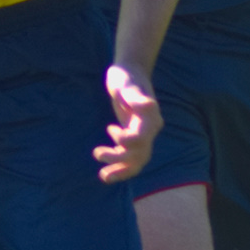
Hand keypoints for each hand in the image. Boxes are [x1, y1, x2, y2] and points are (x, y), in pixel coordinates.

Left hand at [94, 63, 160, 182]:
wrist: (129, 73)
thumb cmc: (126, 77)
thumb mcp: (127, 84)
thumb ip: (136, 97)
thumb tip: (149, 105)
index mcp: (151, 118)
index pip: (141, 139)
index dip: (125, 140)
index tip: (110, 129)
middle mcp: (150, 130)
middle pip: (139, 154)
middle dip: (120, 160)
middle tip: (97, 153)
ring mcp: (143, 135)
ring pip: (137, 161)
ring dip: (121, 171)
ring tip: (103, 176)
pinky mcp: (134, 137)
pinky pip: (130, 158)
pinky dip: (120, 167)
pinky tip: (105, 170)